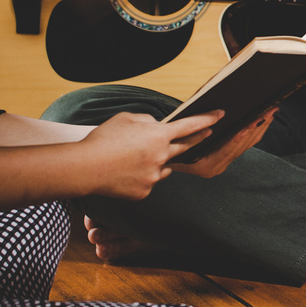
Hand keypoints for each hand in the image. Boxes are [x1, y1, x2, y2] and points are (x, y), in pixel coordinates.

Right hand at [79, 110, 222, 198]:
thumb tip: (158, 127)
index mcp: (159, 135)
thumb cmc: (104, 139)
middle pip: (185, 147)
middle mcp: (162, 156)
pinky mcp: (145, 191)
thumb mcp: (127, 119)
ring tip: (135, 157)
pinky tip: (125, 172)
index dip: (207, 119)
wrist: (85, 167)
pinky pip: (149, 181)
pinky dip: (142, 176)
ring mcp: (154, 176)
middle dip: (197, 139)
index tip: (220, 115)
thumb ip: (148, 121)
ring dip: (158, 160)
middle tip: (205, 134)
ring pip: (165, 166)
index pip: (191, 125)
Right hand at [175, 107, 276, 177]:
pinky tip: (265, 119)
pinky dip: (256, 130)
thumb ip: (190, 131)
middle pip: (241, 146)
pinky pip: (246, 143)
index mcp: (207, 166)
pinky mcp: (229, 156)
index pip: (226, 151)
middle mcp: (218, 167)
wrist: (166, 158)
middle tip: (267, 112)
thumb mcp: (177, 140)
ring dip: (260, 127)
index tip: (246, 127)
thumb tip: (209, 115)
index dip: (237, 139)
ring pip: (247, 144)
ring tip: (271, 111)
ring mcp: (225, 162)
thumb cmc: (170, 147)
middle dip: (255, 128)